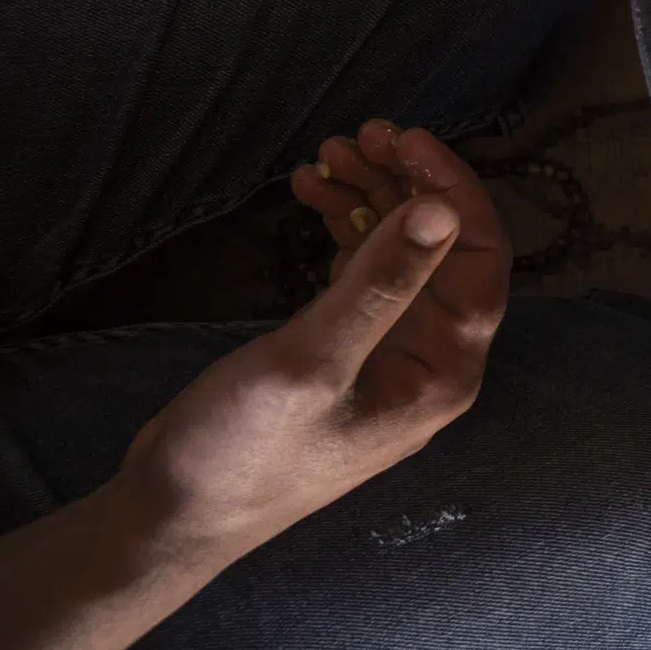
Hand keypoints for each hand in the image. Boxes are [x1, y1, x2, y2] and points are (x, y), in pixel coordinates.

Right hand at [120, 125, 506, 562]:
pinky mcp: (342, 349)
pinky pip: (358, 271)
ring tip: (326, 154)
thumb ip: (378, 284)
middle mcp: (429, 360)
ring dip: (369, 198)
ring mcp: (386, 354)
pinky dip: (340, 227)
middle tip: (360, 133)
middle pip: (442, 248)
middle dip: (406, 184)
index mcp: (445, 372)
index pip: (481, 259)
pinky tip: (311, 191)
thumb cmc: (243, 452)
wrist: (169, 517)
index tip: (407, 139)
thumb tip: (444, 209)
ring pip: (397, 252)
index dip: (452, 190)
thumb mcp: (309, 362)